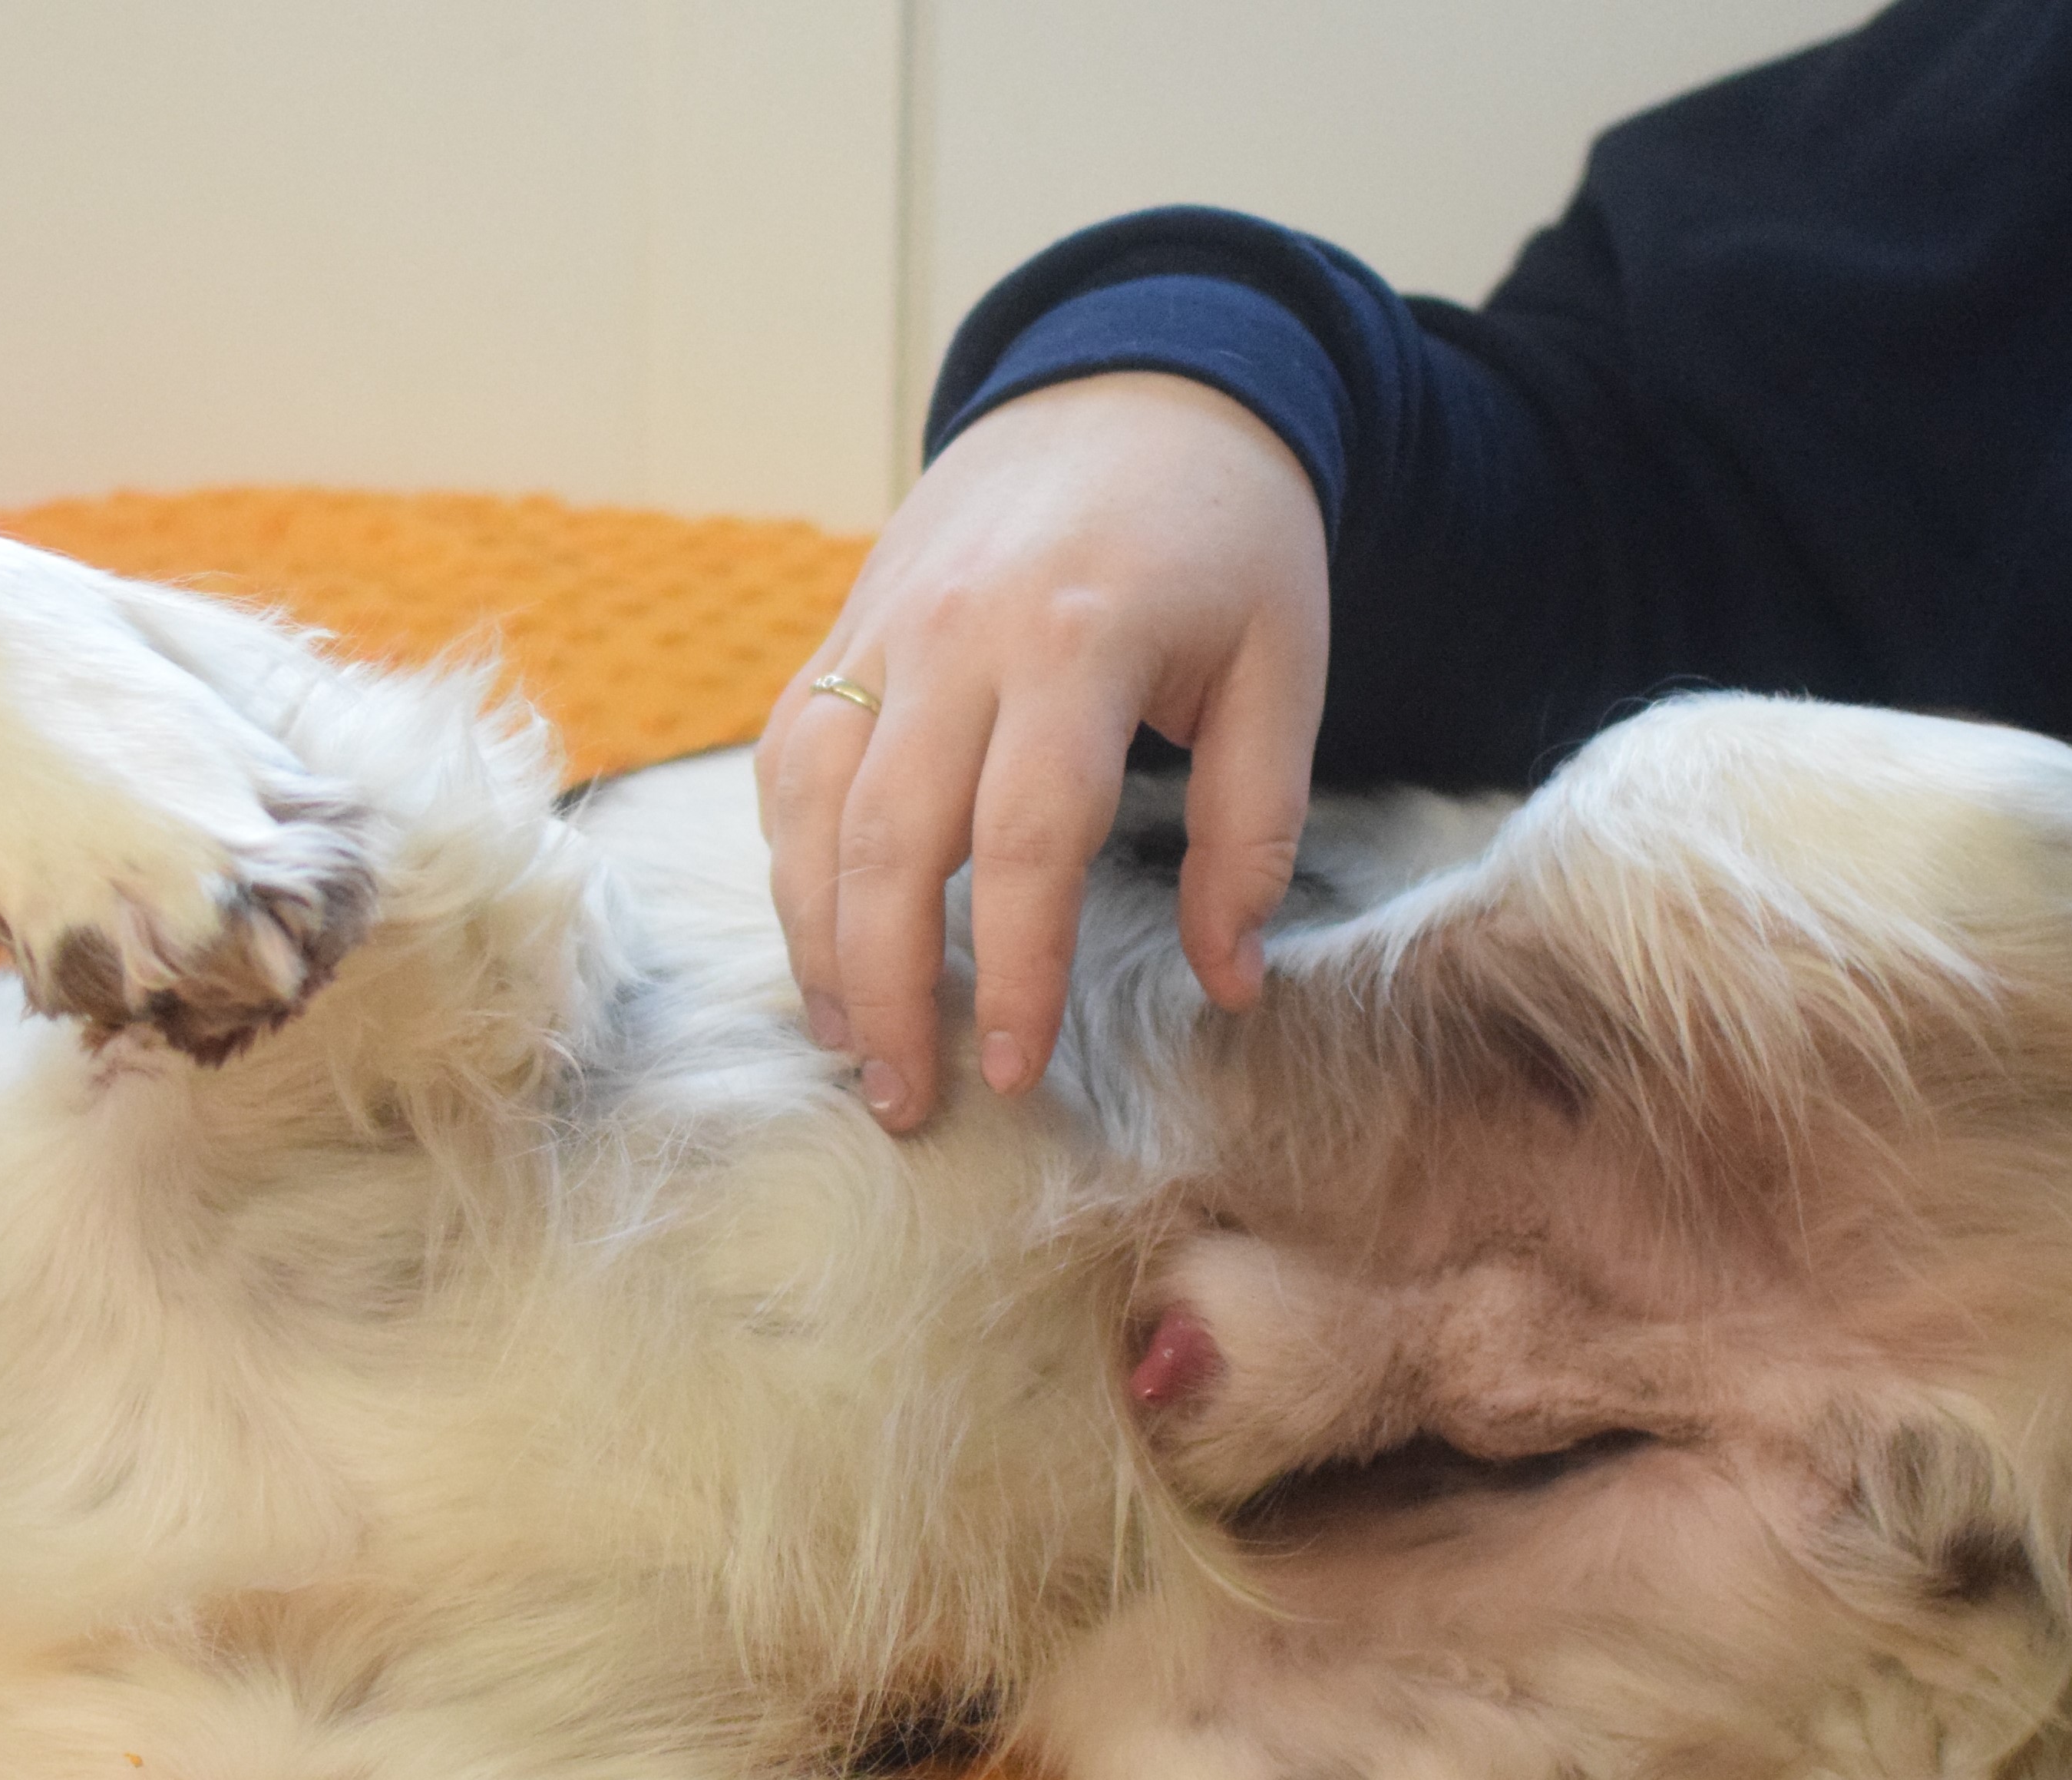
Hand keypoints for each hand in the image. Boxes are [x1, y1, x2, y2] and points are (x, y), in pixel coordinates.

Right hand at [757, 371, 1327, 1131]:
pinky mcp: (845, 625)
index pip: (1027, 839)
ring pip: (807, 805)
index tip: (1020, 1072)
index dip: (1018, 970)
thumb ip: (1255, 828)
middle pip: (886, 840)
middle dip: (888, 989)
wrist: (1135, 384)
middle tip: (910, 1102)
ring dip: (815, 940)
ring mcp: (882, 623)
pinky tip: (820, 938)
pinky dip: (787, 857)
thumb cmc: (1226, 540)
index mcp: (1078, 639)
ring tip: (852, 1044)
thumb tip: (1230, 986)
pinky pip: (788, 755)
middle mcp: (956, 631)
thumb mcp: (1283, 667)